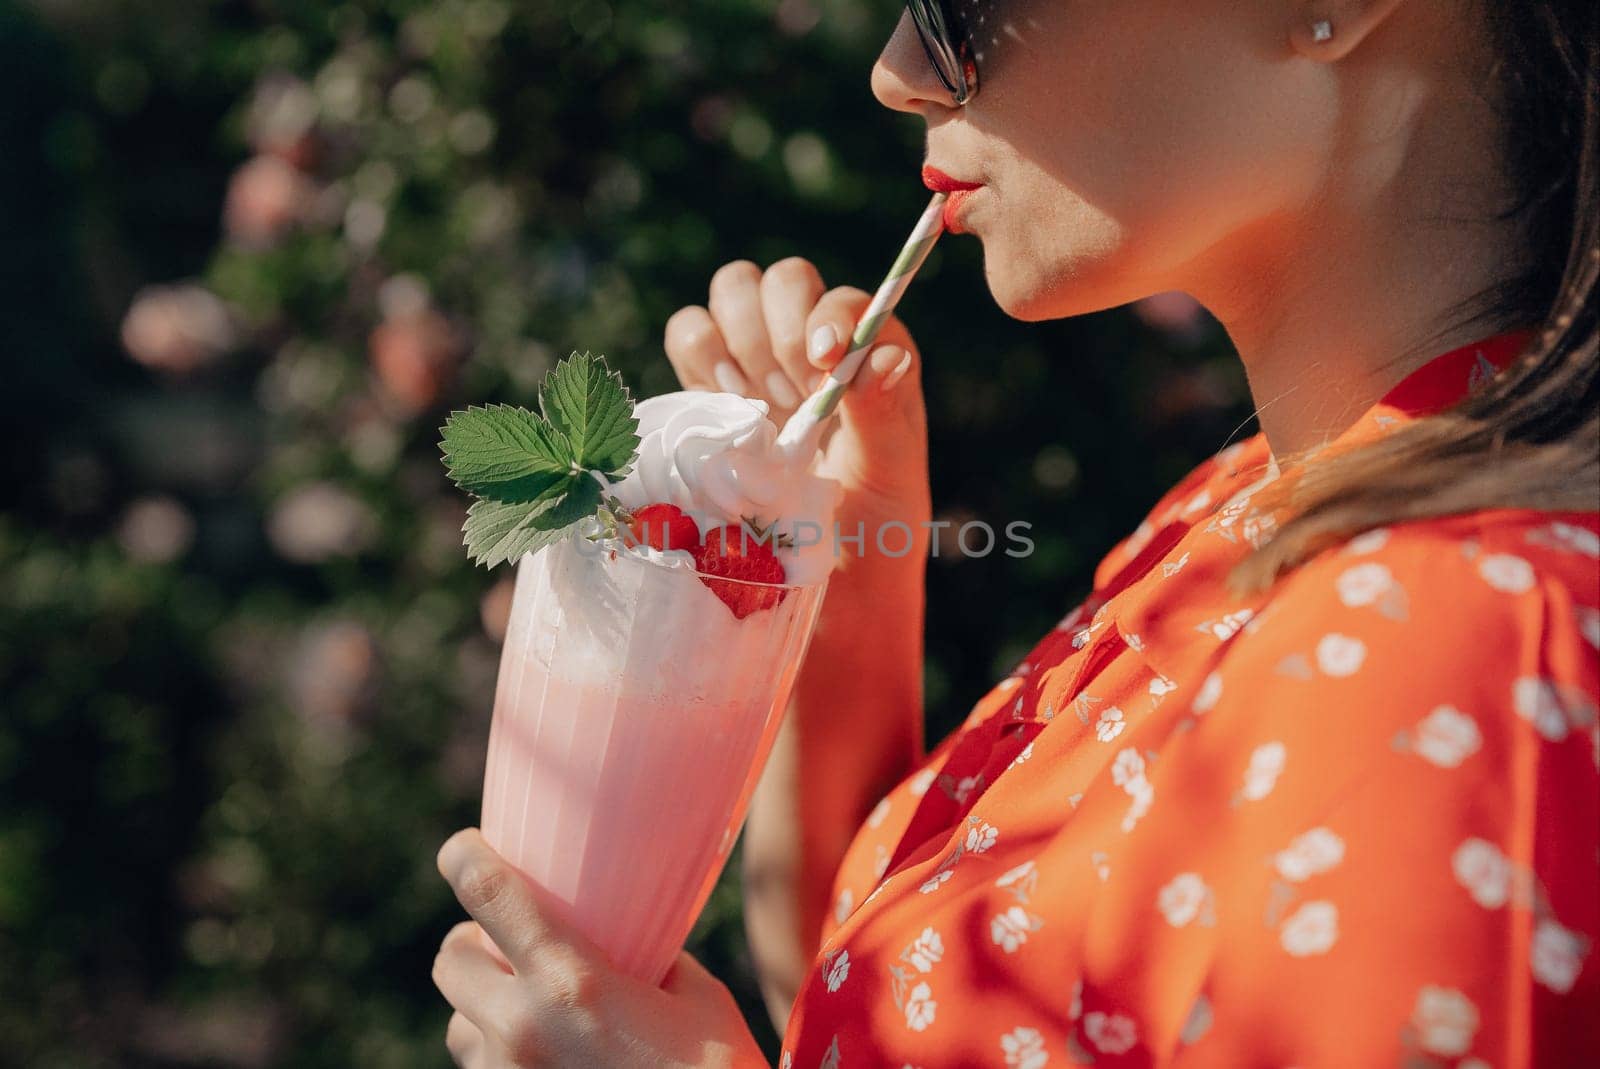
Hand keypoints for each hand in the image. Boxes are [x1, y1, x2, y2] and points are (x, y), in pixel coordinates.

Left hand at [432, 828, 767, 1067]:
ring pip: (459, 1025)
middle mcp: (523, 1031)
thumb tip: (634, 940)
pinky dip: (502, 1051)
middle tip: (504, 939)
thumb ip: (650, 961)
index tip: (461, 848)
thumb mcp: (695, 999)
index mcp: (571, 984)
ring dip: (482, 1005)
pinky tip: (547, 1051)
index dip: (463, 859)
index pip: (488, 897)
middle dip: (471, 942)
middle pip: (450, 962)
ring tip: (528, 1003)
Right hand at [663, 257, 931, 583]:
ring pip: (734, 292)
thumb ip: (883, 416)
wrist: (821, 597)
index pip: (849, 302)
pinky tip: (721, 405)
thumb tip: (881, 356)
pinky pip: (689, 332)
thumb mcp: (889, 483)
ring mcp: (763, 366)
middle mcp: (819, 352)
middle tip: (784, 396)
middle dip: (776, 327)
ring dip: (736, 338)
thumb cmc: (873, 543)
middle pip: (784, 281)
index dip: (828, 317)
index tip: (820, 364)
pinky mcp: (712, 389)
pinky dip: (696, 354)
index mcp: (874, 364)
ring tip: (755, 404)